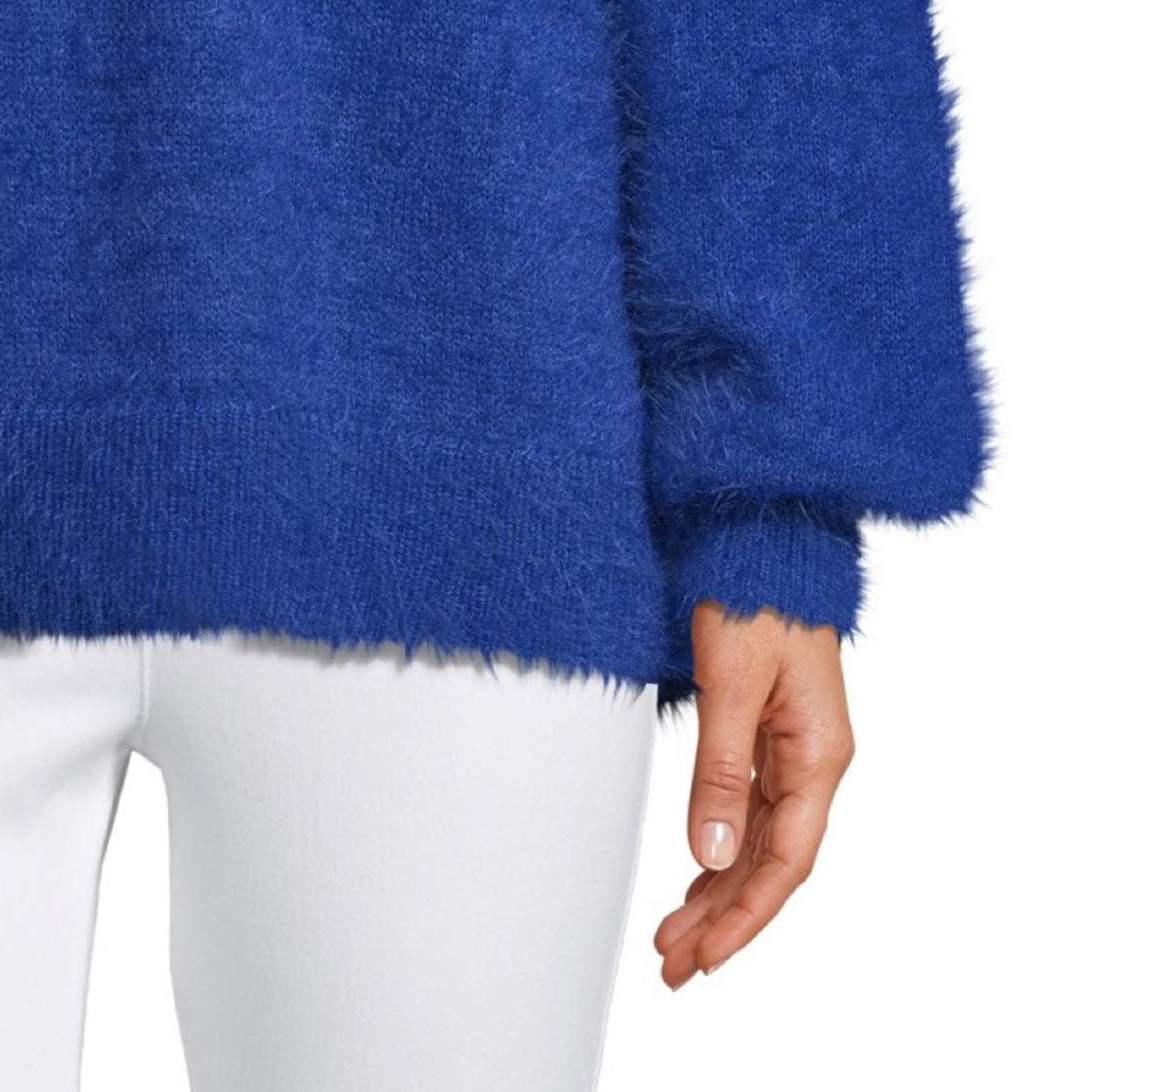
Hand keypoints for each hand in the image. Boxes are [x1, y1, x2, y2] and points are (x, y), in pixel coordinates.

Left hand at [656, 604, 853, 987]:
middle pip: (771, 861)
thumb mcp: (730, 679)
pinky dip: (723, 845)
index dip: (746, 916)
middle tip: (673, 964)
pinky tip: (701, 874)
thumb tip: (712, 855)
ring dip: (719, 888)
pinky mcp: (770, 727)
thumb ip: (719, 769)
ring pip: (758, 838)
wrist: (765, 529)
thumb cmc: (754, 590)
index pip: (786, 861)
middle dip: (724, 918)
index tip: (704, 956)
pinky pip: (750, 805)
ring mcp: (794, 744)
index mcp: (820, 753)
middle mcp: (814, 757)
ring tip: (675, 934)